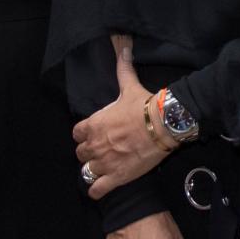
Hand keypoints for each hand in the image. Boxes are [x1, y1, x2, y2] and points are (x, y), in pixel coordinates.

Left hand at [73, 40, 167, 199]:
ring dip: (93, 170)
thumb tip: (123, 48)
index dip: (84, 135)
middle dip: (89, 152)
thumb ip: (122, 69)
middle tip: (101, 151)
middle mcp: (94, 144)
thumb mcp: (129, 86)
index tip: (92, 135)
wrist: (163, 125)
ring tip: (103, 169)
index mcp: (94, 124)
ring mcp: (104, 163)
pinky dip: (96, 190)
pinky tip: (101, 188)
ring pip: (86, 171)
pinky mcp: (116, 178)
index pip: (76, 133)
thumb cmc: (144, 106)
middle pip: (81, 153)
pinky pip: (96, 189)